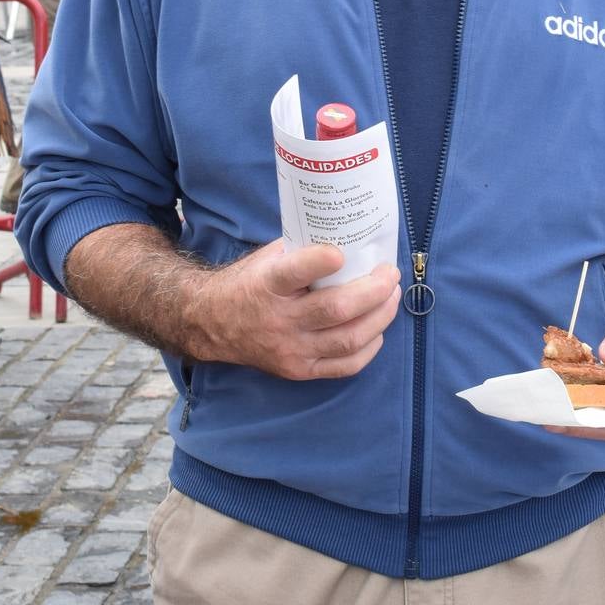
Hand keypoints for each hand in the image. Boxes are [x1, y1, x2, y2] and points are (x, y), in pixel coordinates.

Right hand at [190, 240, 400, 380]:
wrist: (212, 324)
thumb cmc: (248, 284)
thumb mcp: (267, 258)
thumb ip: (302, 249)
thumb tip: (348, 234)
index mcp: (267, 284)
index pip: (295, 272)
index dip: (322, 261)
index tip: (342, 252)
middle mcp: (280, 319)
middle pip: (336, 309)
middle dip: (374, 291)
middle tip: (390, 274)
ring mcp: (291, 349)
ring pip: (348, 339)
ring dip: (380, 317)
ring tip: (392, 297)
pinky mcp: (299, 370)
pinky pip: (344, 366)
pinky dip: (369, 348)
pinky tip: (377, 330)